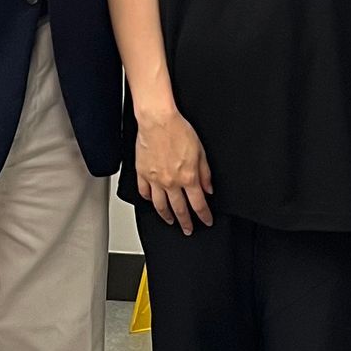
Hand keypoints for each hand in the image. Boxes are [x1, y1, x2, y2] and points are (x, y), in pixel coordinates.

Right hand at [134, 104, 213, 235]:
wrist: (158, 121)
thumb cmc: (178, 131)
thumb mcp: (201, 152)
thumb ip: (205, 173)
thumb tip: (208, 188)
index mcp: (188, 178)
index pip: (198, 205)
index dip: (204, 216)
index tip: (206, 221)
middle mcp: (171, 182)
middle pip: (180, 210)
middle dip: (186, 223)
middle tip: (188, 229)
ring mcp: (154, 180)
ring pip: (160, 206)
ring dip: (167, 216)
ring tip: (170, 221)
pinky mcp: (142, 173)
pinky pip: (144, 192)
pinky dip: (148, 199)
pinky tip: (151, 201)